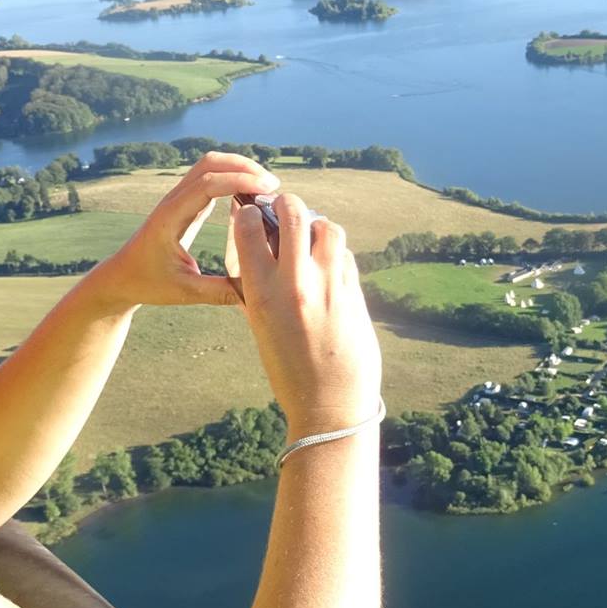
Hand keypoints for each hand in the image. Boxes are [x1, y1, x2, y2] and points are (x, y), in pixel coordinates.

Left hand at [87, 152, 280, 310]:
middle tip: (273, 184)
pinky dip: (231, 178)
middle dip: (243, 166)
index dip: (240, 180)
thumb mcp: (185, 293)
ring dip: (238, 168)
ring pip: (209, 166)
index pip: (208, 184)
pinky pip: (209, 179)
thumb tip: (255, 293)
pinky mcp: (185, 204)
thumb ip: (219, 292)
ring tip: (266, 186)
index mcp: (171, 216)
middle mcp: (173, 201)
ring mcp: (178, 199)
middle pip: (210, 163)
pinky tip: (251, 194)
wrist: (122, 278)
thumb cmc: (148, 284)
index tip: (268, 189)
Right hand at [229, 191, 381, 428]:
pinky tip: (329, 265)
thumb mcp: (260, 326)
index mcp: (262, 294)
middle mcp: (296, 284)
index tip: (253, 215)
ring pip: (329, 228)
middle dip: (287, 202)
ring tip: (311, 235)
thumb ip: (256, 284)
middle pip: (294, 213)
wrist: (329, 405)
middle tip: (284, 206)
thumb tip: (254, 243)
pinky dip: (336, 253)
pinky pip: (346, 256)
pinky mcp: (356, 295)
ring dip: (318, 225)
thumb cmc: (288, 368)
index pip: (250, 228)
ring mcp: (331, 287)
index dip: (250, 214)